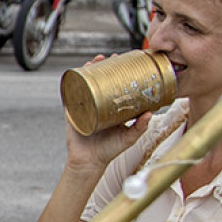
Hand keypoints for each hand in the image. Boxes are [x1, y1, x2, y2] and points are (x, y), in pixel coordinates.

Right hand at [64, 53, 144, 173]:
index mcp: (111, 108)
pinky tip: (75, 74)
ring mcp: (84, 107)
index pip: (115, 85)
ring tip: (93, 61)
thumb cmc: (109, 151)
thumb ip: (140, 126)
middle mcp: (97, 105)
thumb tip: (150, 113)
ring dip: (87, 70)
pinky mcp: (73, 112)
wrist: (89, 163)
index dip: (118, 72)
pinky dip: (71, 83)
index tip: (125, 62)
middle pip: (99, 81)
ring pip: (85, 84)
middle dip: (103, 67)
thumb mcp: (129, 137)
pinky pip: (70, 95)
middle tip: (109, 57)